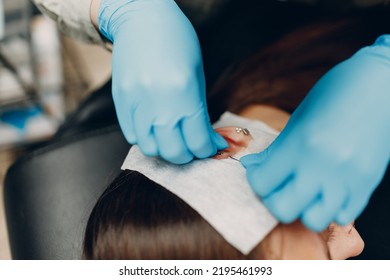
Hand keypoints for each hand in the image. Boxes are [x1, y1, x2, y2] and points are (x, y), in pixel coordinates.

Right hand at [96, 0, 226, 163]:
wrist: (141, 18)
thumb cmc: (176, 40)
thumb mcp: (197, 74)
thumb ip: (199, 109)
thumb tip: (204, 137)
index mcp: (184, 93)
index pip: (198, 140)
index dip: (208, 149)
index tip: (212, 146)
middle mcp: (158, 102)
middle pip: (173, 152)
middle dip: (188, 155)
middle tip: (193, 147)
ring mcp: (136, 103)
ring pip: (149, 148)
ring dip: (165, 150)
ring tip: (173, 139)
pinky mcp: (120, 102)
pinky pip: (131, 135)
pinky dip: (146, 138)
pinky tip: (155, 128)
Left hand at [241, 35, 389, 230]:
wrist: (381, 84)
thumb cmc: (335, 94)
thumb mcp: (298, 119)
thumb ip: (275, 149)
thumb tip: (251, 167)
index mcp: (301, 144)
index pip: (262, 183)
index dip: (256, 179)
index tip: (260, 172)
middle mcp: (323, 166)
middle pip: (283, 209)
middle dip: (273, 200)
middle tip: (277, 186)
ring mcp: (348, 179)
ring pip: (313, 220)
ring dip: (302, 209)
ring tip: (303, 191)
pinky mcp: (367, 184)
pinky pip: (342, 215)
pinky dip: (330, 208)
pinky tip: (326, 190)